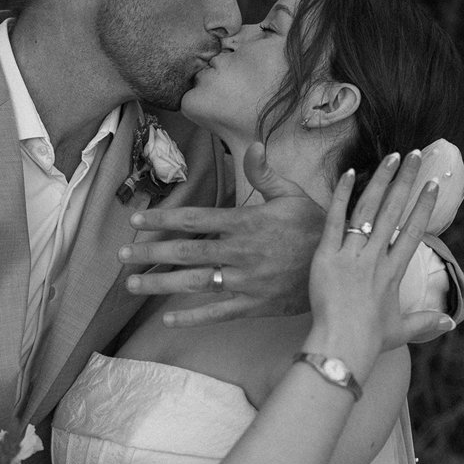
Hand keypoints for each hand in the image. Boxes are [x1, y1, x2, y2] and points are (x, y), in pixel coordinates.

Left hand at [119, 143, 324, 327]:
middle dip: (150, 253)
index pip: (194, 219)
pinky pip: (217, 312)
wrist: (341, 268)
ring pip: (194, 283)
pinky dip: (191, 317)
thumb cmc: (315, 227)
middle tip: (121, 255)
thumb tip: (252, 145)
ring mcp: (245, 282)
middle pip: (185, 252)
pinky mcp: (254, 305)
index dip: (162, 219)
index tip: (136, 221)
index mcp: (245, 223)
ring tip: (132, 284)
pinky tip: (167, 318)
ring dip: (160, 284)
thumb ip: (265, 173)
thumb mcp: (293, 194)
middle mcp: (240, 253)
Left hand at [306, 151, 451, 378]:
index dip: (424, 205)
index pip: (414, 230)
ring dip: (381, 180)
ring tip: (391, 157)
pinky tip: (349, 172)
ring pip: (368, 209)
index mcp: (394, 272)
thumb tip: (451, 323)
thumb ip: (425, 322)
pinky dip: (341, 196)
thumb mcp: (401, 331)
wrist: (342, 345)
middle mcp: (376, 258)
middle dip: (406, 181)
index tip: (432, 184)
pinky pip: (334, 220)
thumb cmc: (370, 340)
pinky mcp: (327, 256)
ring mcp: (352, 255)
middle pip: (394, 211)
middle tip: (414, 155)